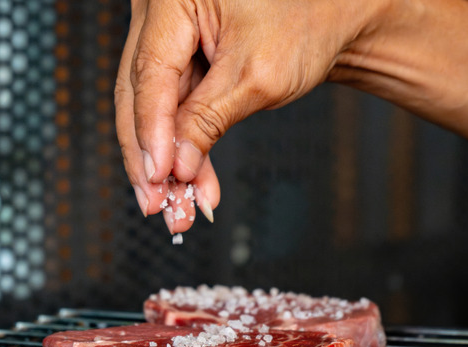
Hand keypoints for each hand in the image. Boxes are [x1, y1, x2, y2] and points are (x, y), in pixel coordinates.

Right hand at [115, 0, 378, 232]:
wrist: (330, 17)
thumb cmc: (304, 25)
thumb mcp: (257, 76)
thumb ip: (208, 121)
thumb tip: (176, 166)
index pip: (150, 74)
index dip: (152, 133)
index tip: (158, 178)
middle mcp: (159, 12)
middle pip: (138, 94)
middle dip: (148, 158)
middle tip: (157, 205)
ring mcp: (164, 34)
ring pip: (150, 109)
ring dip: (164, 162)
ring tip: (177, 207)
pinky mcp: (176, 58)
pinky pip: (169, 108)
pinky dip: (180, 147)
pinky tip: (189, 183)